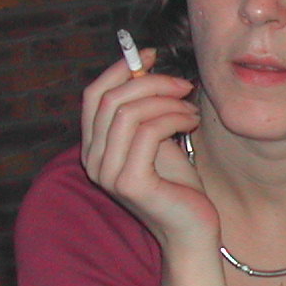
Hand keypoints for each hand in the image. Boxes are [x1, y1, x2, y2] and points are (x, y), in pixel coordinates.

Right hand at [79, 49, 210, 249]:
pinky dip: (173, 117)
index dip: (120, 69)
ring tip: (190, 108)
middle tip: (183, 85)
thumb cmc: (178, 185)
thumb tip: (143, 65)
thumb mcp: (158, 138)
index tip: (150, 55)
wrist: (192, 230)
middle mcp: (93, 161)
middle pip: (110, 99)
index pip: (94, 95)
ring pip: (129, 112)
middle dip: (150, 81)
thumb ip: (145, 109)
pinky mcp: (130, 183)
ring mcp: (108, 173)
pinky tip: (192, 122)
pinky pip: (148, 131)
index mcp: (95, 148)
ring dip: (166, 101)